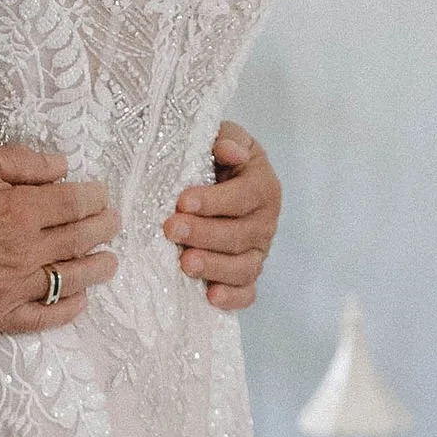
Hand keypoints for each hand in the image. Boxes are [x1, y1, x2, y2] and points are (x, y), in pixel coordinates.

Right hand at [0, 145, 117, 331]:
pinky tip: (80, 300)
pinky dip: (68, 309)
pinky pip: (43, 317)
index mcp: (20, 210)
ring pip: (72, 280)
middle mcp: (23, 251)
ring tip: (109, 261)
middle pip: (81, 240)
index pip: (77, 204)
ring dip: (98, 268)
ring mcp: (11, 288)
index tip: (101, 196)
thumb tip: (62, 167)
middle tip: (112, 224)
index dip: (95, 198)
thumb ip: (22, 161)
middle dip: (103, 229)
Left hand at [164, 122, 280, 309]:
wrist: (221, 182)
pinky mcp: (248, 275)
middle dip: (204, 234)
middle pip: (240, 234)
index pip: (244, 197)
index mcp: (262, 187)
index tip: (183, 201)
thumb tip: (228, 151)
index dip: (215, 201)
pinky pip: (247, 292)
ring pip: (242, 266)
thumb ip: (226, 139)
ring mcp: (257, 252)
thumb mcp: (223, 139)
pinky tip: (211, 297)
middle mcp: (265, 222)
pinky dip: (232, 298)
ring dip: (214, 267)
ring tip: (186, 263)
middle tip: (171, 229)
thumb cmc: (217, 159)